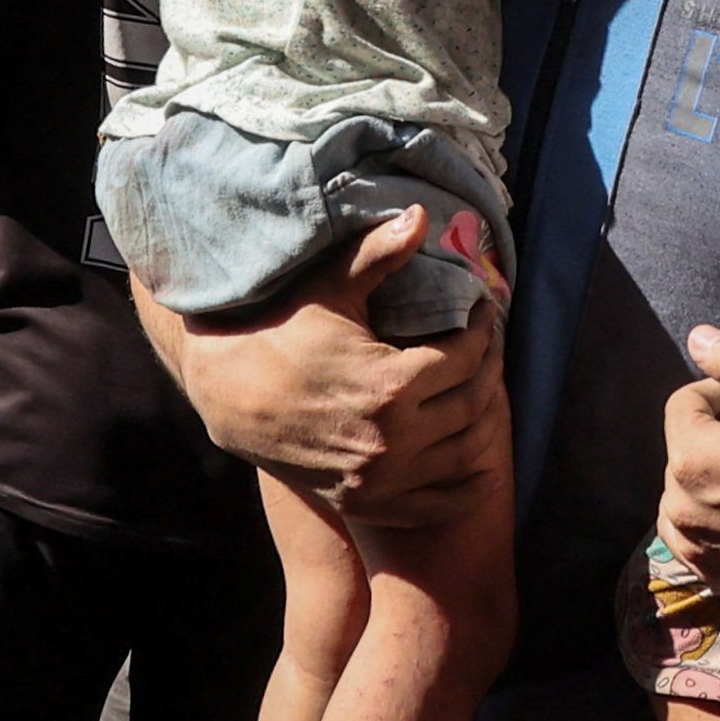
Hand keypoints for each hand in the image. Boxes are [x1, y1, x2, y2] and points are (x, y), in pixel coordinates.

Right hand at [162, 209, 502, 528]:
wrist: (230, 393)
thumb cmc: (282, 331)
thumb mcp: (330, 288)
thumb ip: (379, 254)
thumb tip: (422, 214)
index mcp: (391, 384)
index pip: (465, 356)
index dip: (482, 331)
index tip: (482, 313)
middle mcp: (393, 439)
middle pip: (473, 403)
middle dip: (489, 370)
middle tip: (489, 348)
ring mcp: (381, 478)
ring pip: (465, 453)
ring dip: (486, 422)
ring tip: (485, 391)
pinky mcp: (368, 501)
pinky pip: (436, 505)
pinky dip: (465, 489)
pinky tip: (481, 469)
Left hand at [654, 326, 719, 608]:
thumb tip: (697, 337)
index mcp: (693, 461)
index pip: (684, 403)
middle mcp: (679, 509)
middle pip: (684, 446)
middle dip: (716, 438)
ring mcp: (691, 546)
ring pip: (683, 488)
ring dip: (710, 476)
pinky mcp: (706, 572)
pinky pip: (689, 529)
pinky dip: (710, 515)